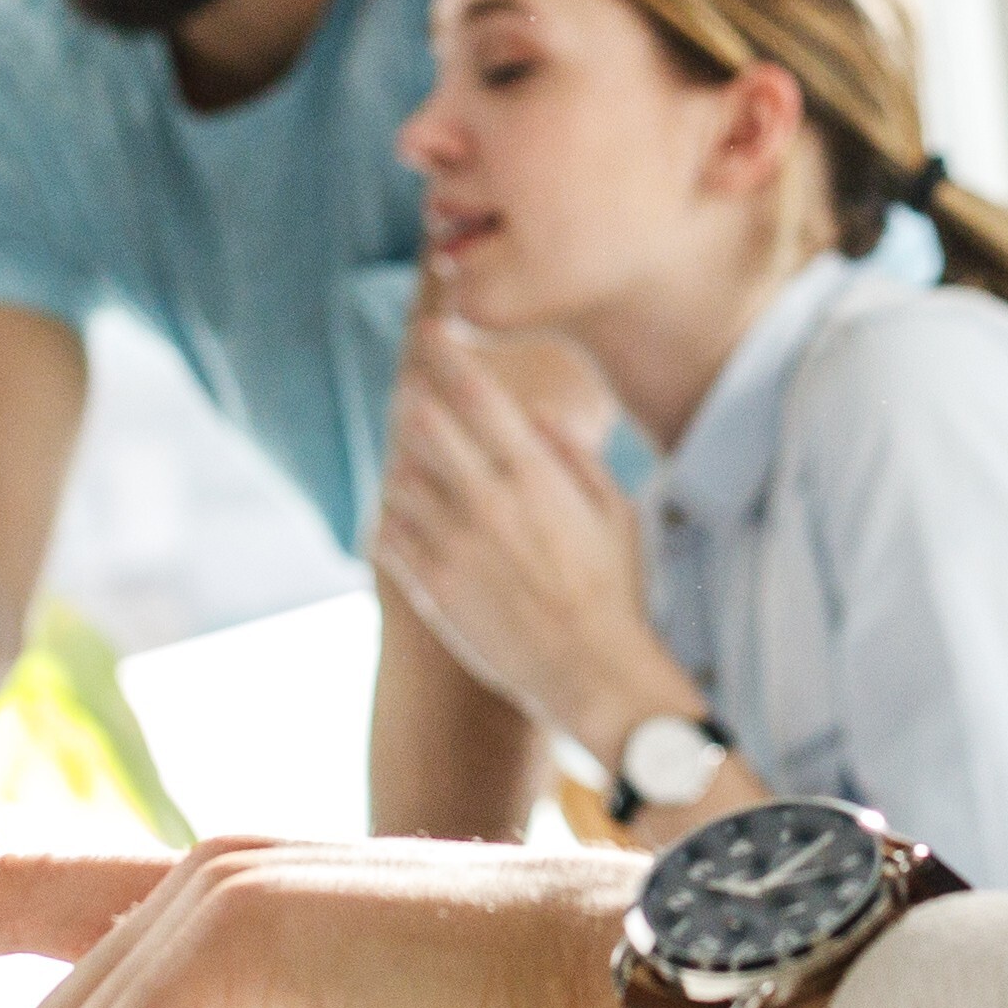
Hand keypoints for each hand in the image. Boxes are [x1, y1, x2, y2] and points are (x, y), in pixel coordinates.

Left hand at [369, 321, 677, 755]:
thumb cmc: (615, 593)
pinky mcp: (433, 587)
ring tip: (427, 473)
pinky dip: (395, 519)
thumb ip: (575, 458)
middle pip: (425, 424)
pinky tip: (416, 524)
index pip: (477, 392)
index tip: (434, 333)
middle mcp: (487, 500)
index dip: (449, 354)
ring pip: (401, 477)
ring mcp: (454, 544)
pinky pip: (390, 534)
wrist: (593, 674)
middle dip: (420, 403)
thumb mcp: (617, 513)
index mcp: (535, 474)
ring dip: (408, 466)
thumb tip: (539, 418)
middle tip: (421, 398)